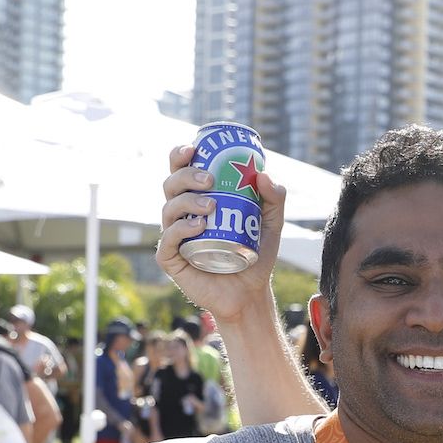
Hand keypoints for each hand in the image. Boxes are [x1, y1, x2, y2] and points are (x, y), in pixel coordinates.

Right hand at [158, 143, 291, 325]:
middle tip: (210, 179)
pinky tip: (197, 226)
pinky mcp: (172, 260)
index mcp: (198, 200)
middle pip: (171, 185)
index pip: (181, 171)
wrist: (251, 292)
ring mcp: (174, 237)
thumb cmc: (255, 254)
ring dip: (186, 201)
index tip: (195, 149)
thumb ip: (275, 198)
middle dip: (186, 175)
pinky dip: (179, 230)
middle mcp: (182, 215)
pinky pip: (167, 240)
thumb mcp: (272, 224)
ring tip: (210, 205)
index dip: (180, 155)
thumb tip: (264, 174)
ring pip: (168, 209)